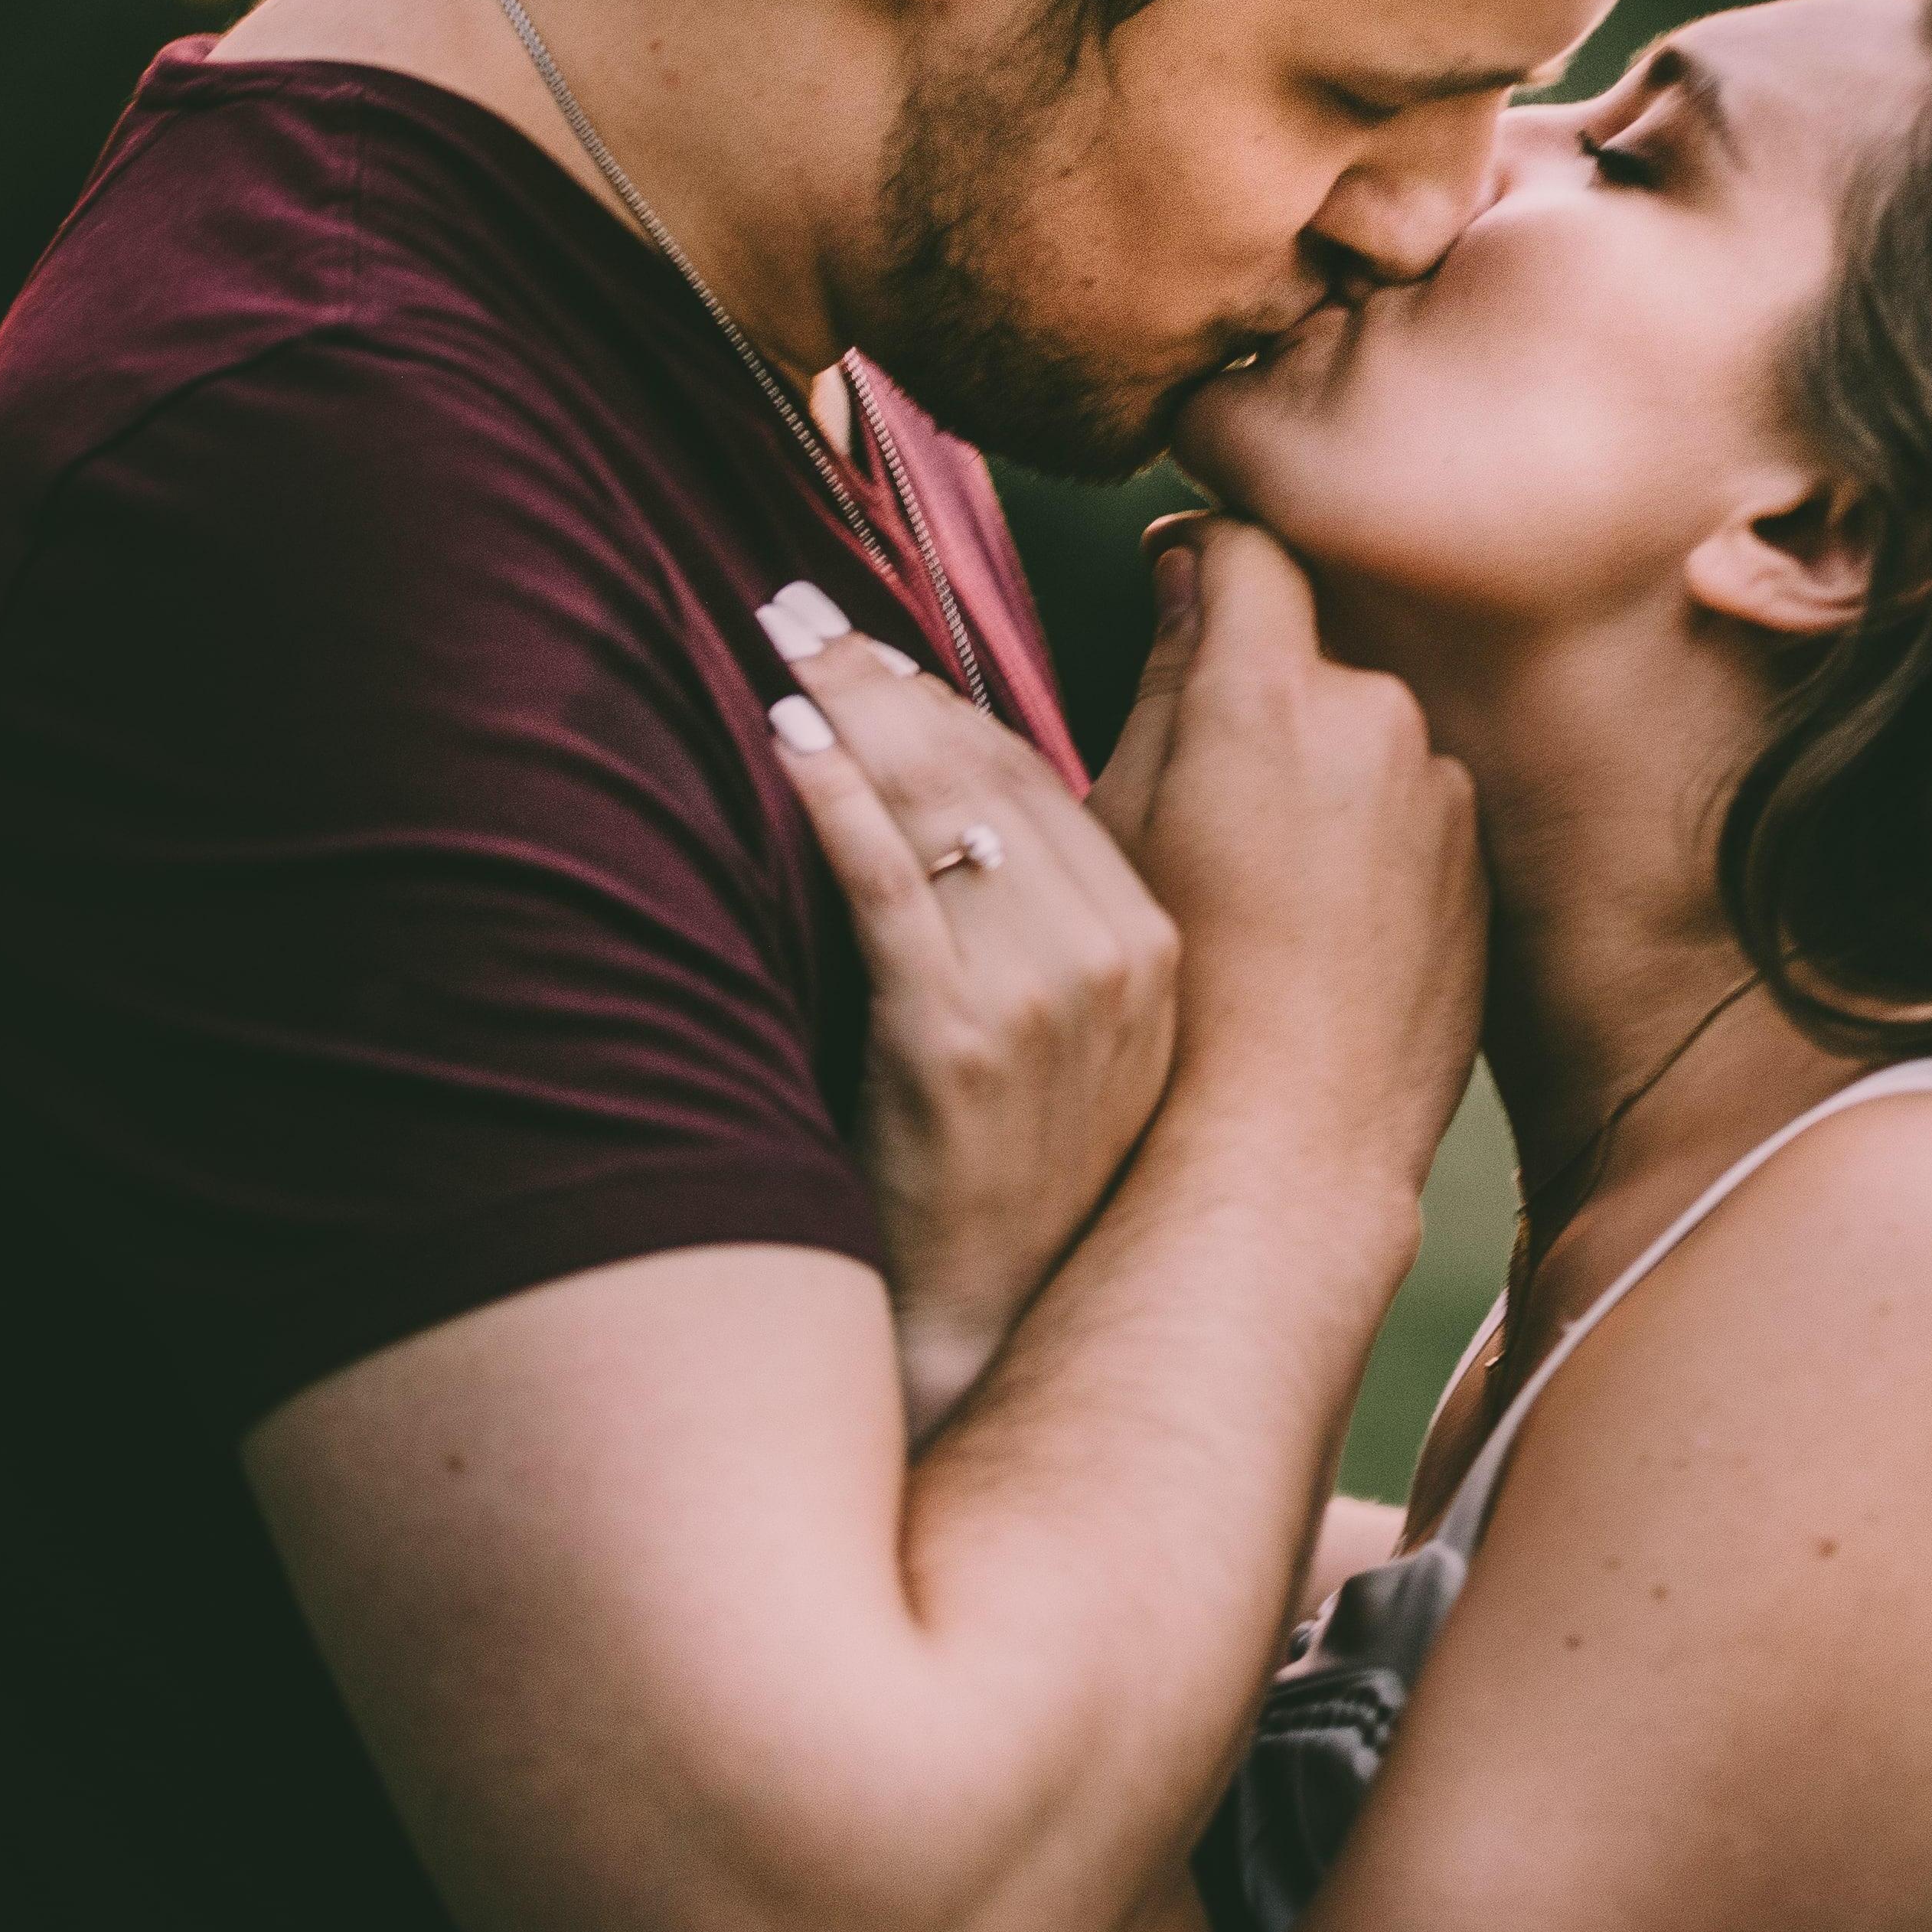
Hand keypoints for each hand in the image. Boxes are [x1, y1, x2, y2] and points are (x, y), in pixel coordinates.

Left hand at [757, 581, 1181, 1437]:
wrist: (994, 1327)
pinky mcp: (958, 1045)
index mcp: (1152, 943)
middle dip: (888, 677)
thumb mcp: (1071, 1033)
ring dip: (850, 710)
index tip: (872, 640)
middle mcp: (1115, 958)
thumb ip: (1042, 920)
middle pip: (988, 773)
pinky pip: (888, 886)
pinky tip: (785, 737)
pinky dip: (834, 796)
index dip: (946, 697)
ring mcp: (1044, 1002)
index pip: (1040, 779)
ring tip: (779, 643)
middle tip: (800, 604)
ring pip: (941, 811)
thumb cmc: (1010, 1175)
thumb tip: (962, 804)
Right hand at [1095, 517, 1482, 1231]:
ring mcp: (1441, 789)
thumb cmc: (1175, 997)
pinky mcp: (1477, 859)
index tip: (1175, 583)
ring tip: (1260, 877)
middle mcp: (1376, 717)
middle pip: (1310, 643)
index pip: (1248, 545)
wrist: (1288, 1142)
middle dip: (1255, 684)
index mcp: (1268, 695)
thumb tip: (1188, 570)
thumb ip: (1161, 680)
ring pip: (1361, 727)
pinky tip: (1319, 922)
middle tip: (1197, 784)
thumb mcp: (1119, 828)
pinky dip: (1367, 831)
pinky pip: (1409, 803)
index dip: (1203, 555)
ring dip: (1317, 761)